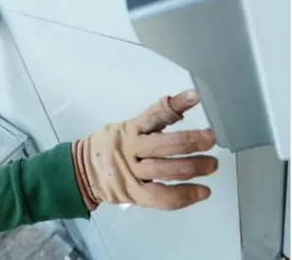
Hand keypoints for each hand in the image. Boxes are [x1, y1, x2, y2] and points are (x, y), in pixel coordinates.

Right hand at [73, 89, 217, 210]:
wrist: (82, 171)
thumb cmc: (111, 147)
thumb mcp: (126, 128)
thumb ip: (150, 123)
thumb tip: (181, 108)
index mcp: (130, 129)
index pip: (155, 115)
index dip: (176, 105)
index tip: (195, 96)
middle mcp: (131, 149)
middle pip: (164, 145)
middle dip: (192, 141)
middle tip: (210, 139)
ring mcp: (132, 173)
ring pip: (166, 170)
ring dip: (194, 168)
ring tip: (211, 164)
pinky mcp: (134, 194)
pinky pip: (161, 197)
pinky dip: (184, 195)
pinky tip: (202, 191)